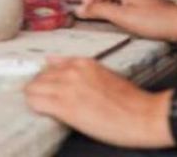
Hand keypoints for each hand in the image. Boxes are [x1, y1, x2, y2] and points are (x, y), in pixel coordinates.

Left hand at [25, 57, 170, 148]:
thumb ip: (78, 68)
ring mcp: (67, 87)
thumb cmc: (129, 100)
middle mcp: (72, 71)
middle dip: (39, 88)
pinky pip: (35, 102)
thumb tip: (53, 61)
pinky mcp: (64, 106)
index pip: (50, 66)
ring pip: (33, 88)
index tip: (48, 89)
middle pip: (39, 77)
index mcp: (82, 62)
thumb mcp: (103, 74)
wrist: (143, 115)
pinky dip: (35, 107)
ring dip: (36, 98)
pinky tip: (43, 113)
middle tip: (46, 101)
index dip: (47, 80)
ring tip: (45, 108)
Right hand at [77, 0, 176, 40]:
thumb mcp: (123, 17)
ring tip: (106, 19)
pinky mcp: (141, 2)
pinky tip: (119, 20)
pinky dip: (114, 8)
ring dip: (103, 4)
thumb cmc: (157, 21)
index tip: (88, 8)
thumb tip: (80, 9)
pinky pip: (120, 0)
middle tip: (95, 15)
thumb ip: (100, 11)